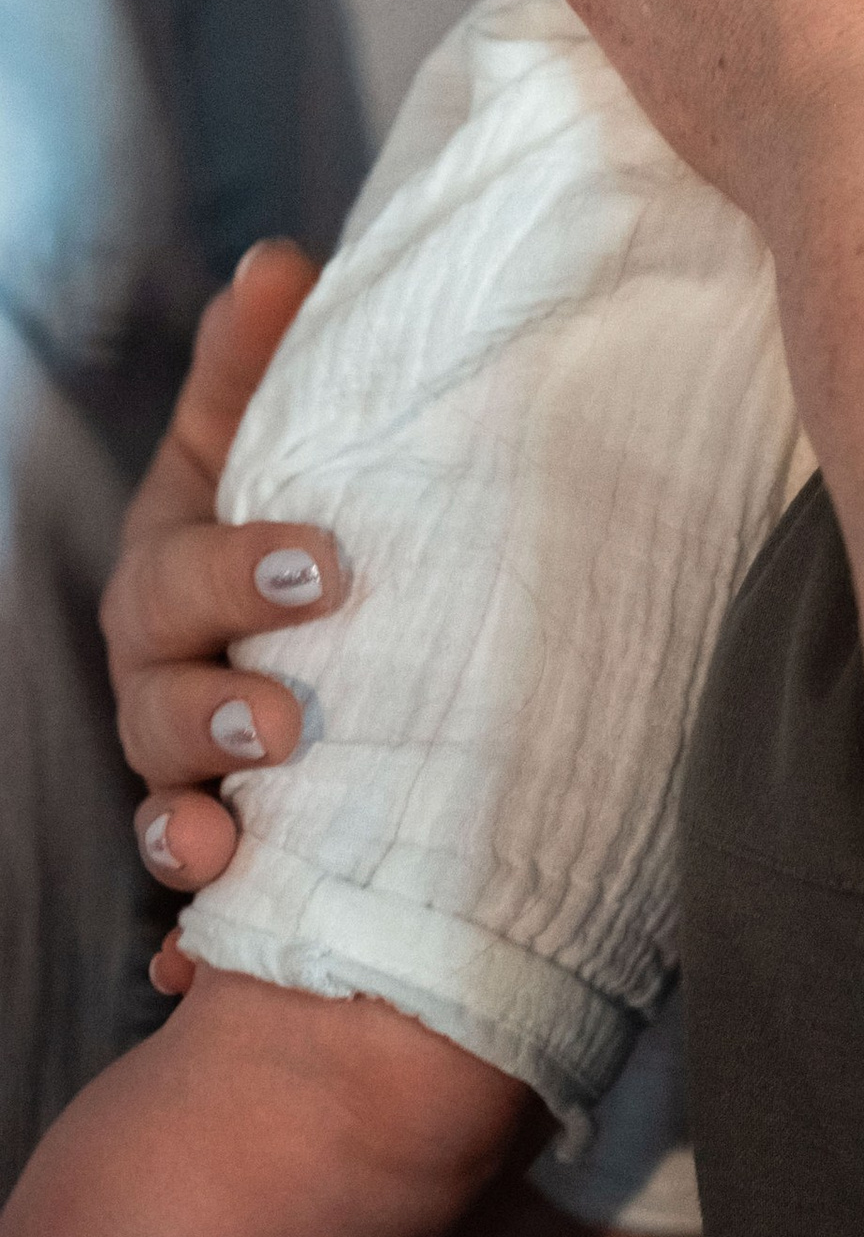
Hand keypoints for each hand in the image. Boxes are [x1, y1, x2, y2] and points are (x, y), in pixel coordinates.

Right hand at [100, 241, 345, 968]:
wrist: (334, 649)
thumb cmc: (299, 524)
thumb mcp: (281, 445)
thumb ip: (266, 363)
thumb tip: (276, 258)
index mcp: (177, 573)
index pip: (179, 568)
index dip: (237, 566)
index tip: (327, 561)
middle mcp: (167, 677)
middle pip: (156, 700)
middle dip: (211, 707)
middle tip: (285, 718)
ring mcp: (187, 775)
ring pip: (163, 808)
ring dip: (189, 828)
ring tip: (234, 842)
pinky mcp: (226, 858)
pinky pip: (189, 922)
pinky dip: (194, 952)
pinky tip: (198, 978)